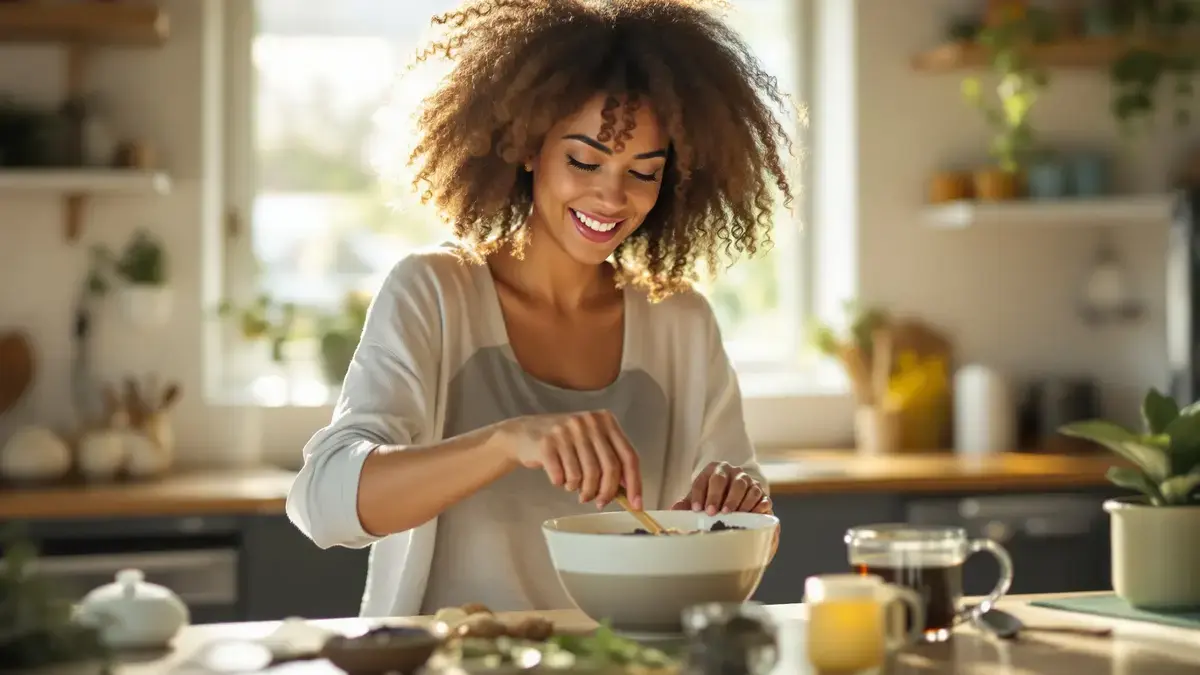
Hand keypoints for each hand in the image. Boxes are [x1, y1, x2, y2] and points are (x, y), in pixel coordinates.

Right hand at [500, 410, 641, 508]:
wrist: (524, 434)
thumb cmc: (564, 443)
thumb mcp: (590, 442)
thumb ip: (610, 460)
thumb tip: (629, 492)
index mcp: (605, 420)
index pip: (628, 456)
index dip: (635, 484)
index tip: (636, 504)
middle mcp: (588, 422)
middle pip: (609, 468)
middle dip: (606, 492)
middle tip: (599, 502)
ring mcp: (567, 431)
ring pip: (586, 475)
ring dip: (583, 490)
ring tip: (576, 489)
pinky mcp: (547, 443)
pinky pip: (563, 477)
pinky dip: (563, 484)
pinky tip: (560, 479)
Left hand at [670, 461, 770, 514]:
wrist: (736, 495)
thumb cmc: (713, 497)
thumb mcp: (699, 498)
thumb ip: (687, 504)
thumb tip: (674, 509)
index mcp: (713, 470)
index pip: (703, 480)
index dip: (699, 495)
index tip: (697, 509)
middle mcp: (731, 471)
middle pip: (723, 480)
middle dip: (717, 496)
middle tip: (713, 512)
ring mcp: (747, 480)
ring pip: (743, 486)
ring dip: (737, 501)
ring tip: (730, 514)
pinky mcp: (761, 491)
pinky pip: (761, 496)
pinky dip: (756, 505)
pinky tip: (751, 514)